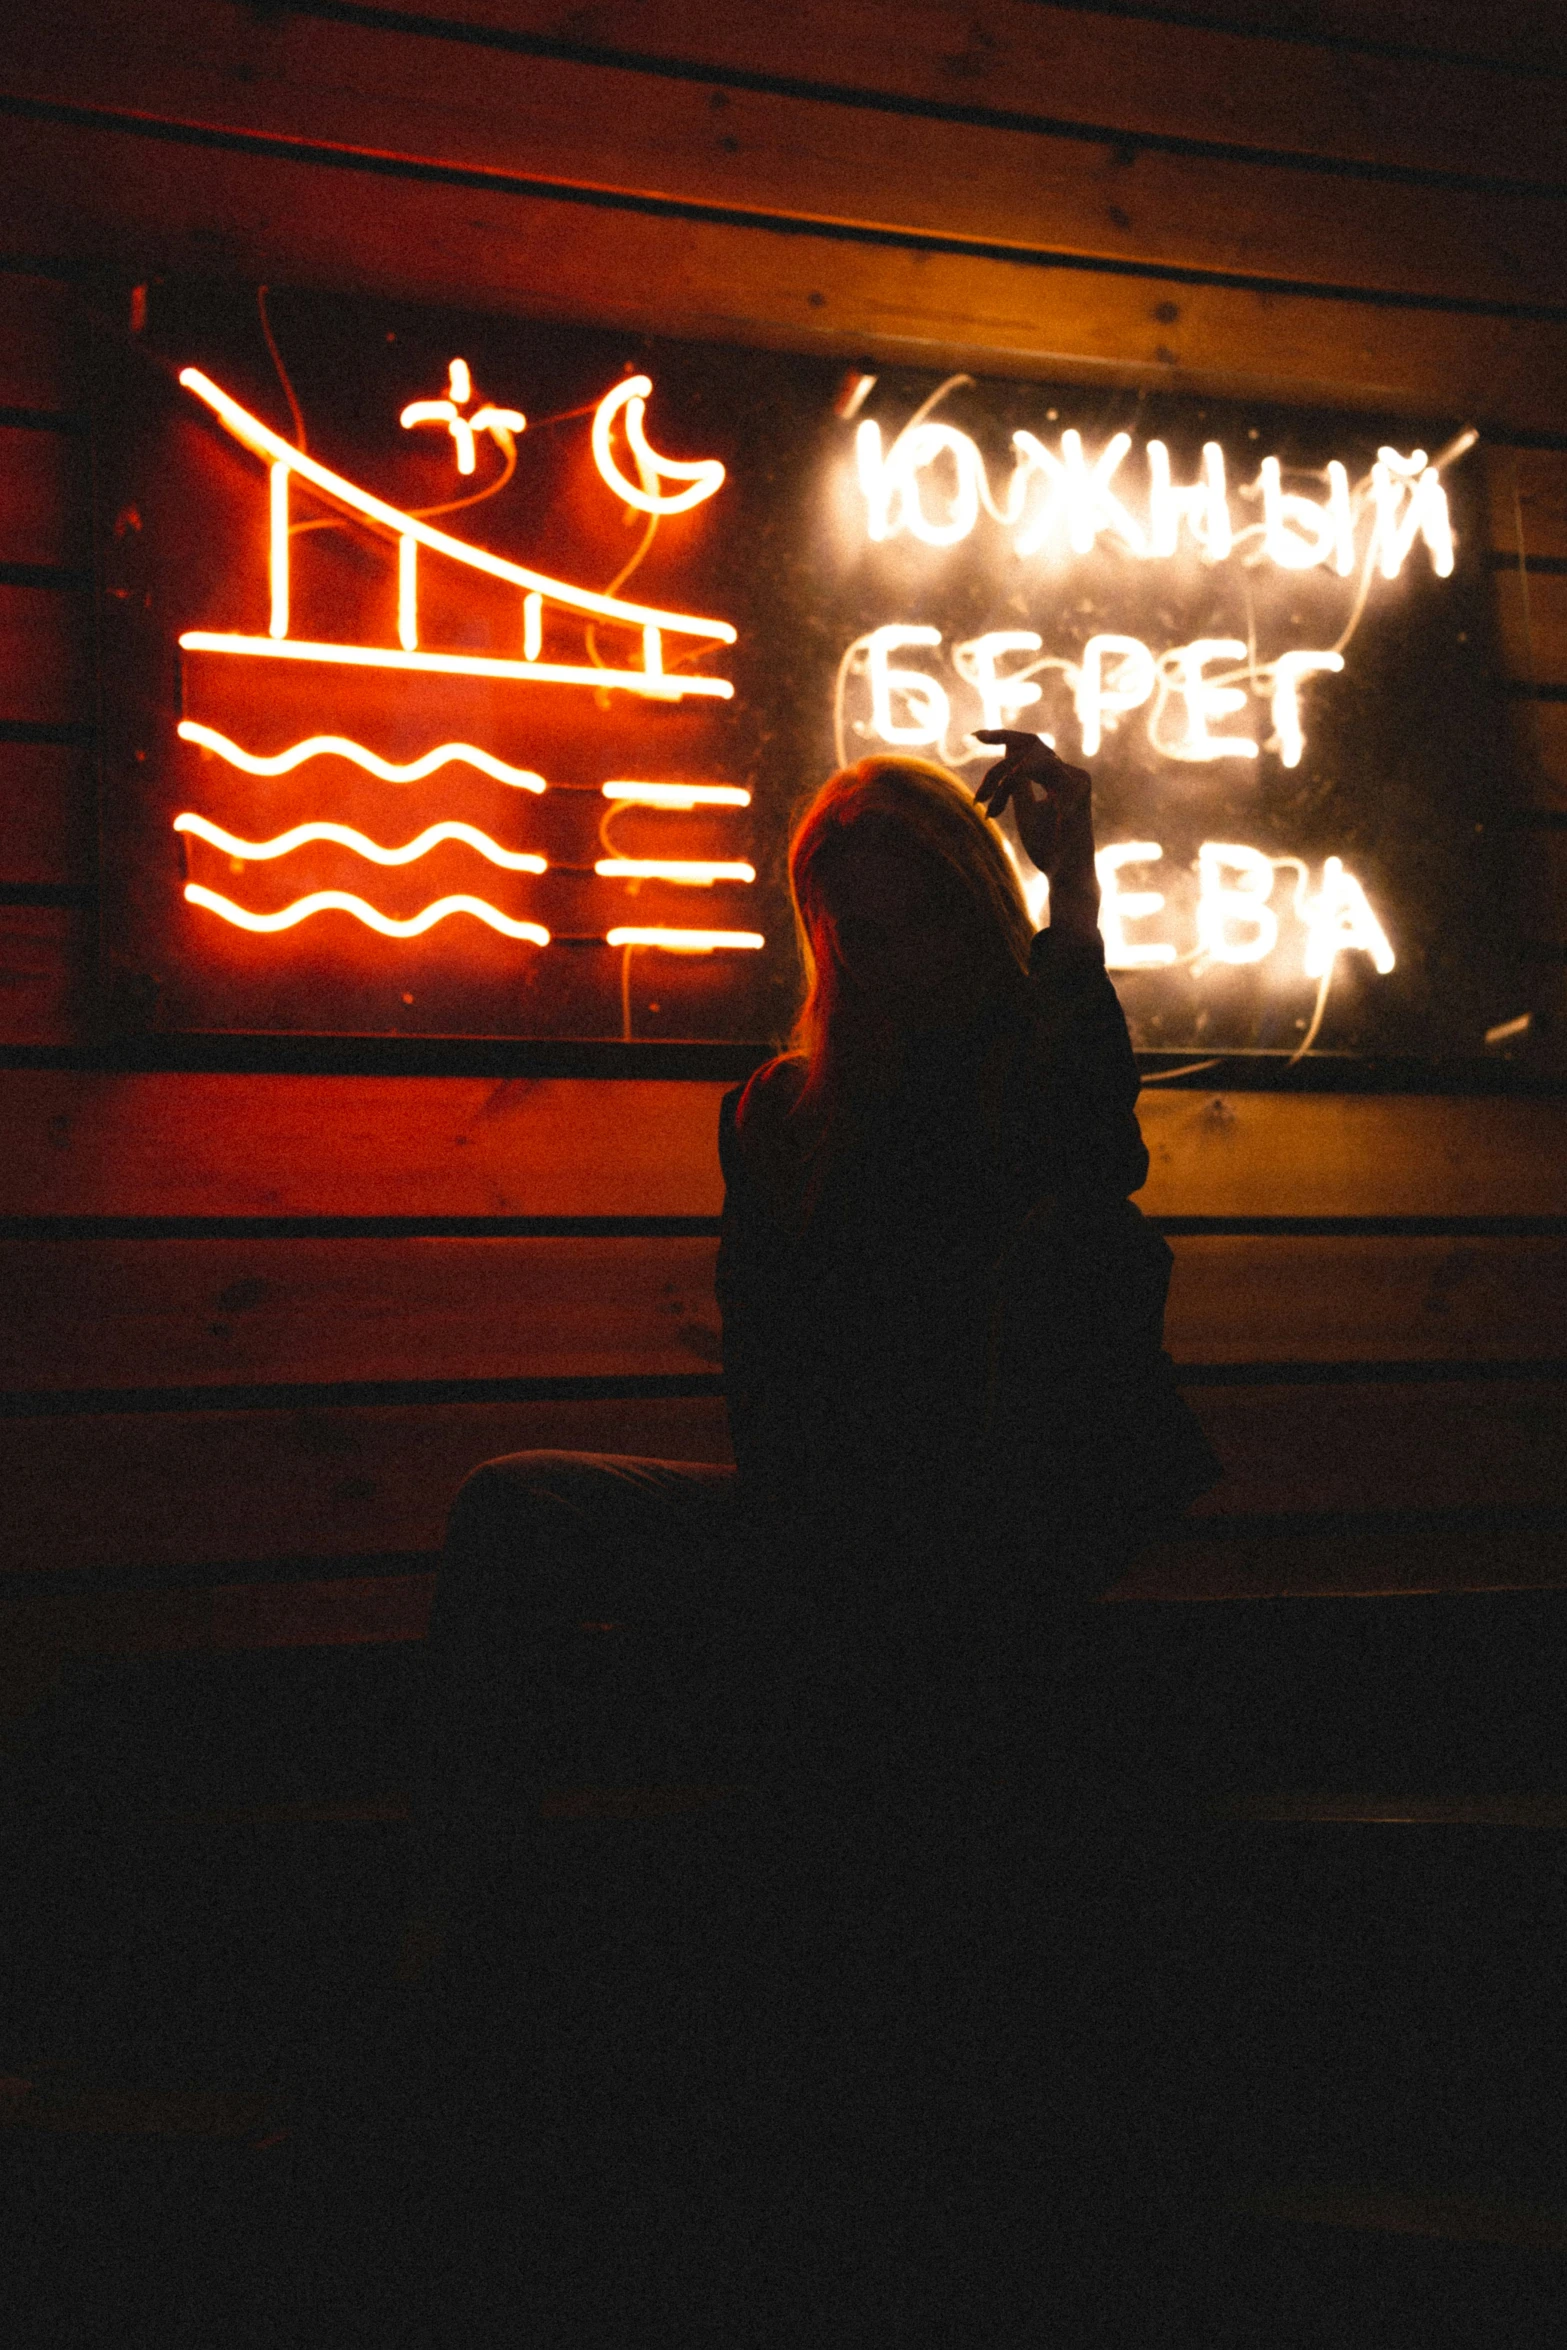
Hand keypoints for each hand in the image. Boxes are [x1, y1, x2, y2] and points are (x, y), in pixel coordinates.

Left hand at [972, 729, 1099, 940]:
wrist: (1066, 873)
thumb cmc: (1048, 848)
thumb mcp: (1025, 810)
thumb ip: (1018, 785)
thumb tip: (1005, 762)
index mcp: (1060, 778)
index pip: (1031, 748)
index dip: (1004, 736)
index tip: (974, 735)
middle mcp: (1070, 773)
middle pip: (1030, 744)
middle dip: (998, 753)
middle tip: (976, 768)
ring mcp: (1076, 777)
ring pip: (1029, 756)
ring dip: (1001, 777)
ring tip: (985, 803)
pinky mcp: (1078, 785)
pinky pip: (1037, 768)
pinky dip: (1013, 780)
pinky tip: (999, 798)